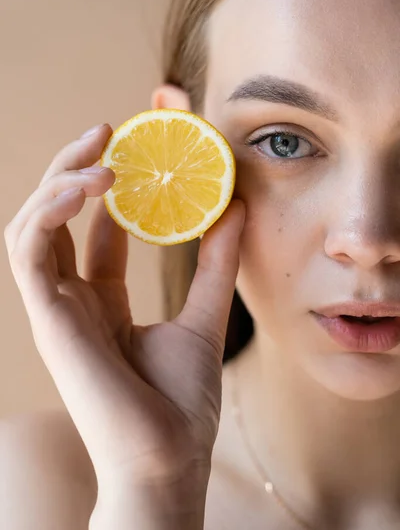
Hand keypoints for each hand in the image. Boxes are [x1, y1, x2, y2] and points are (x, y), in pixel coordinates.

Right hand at [4, 122, 244, 518]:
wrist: (167, 461)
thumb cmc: (180, 403)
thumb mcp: (206, 315)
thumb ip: (215, 262)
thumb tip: (237, 206)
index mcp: (102, 301)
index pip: (96, 230)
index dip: (111, 187)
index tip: (136, 151)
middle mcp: (72, 298)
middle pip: (57, 217)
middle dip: (75, 169)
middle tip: (107, 131)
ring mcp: (55, 307)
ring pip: (32, 224)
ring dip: (59, 180)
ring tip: (99, 150)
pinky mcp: (47, 317)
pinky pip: (28, 250)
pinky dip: (49, 210)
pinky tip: (87, 186)